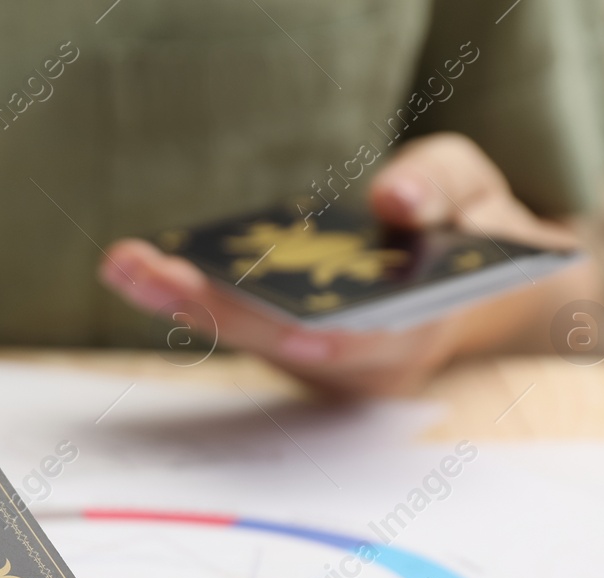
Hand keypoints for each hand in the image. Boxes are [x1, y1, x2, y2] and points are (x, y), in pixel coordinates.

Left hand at [100, 132, 595, 395]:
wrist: (472, 287)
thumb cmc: (473, 234)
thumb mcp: (477, 191)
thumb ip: (441, 186)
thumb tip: (394, 196)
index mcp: (419, 333)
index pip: (365, 344)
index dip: (322, 338)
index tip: (280, 331)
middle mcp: (361, 365)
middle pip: (280, 342)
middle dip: (212, 306)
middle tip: (144, 270)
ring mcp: (321, 365)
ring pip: (247, 339)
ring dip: (182, 303)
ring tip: (127, 265)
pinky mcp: (290, 350)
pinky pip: (238, 327)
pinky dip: (192, 298)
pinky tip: (144, 268)